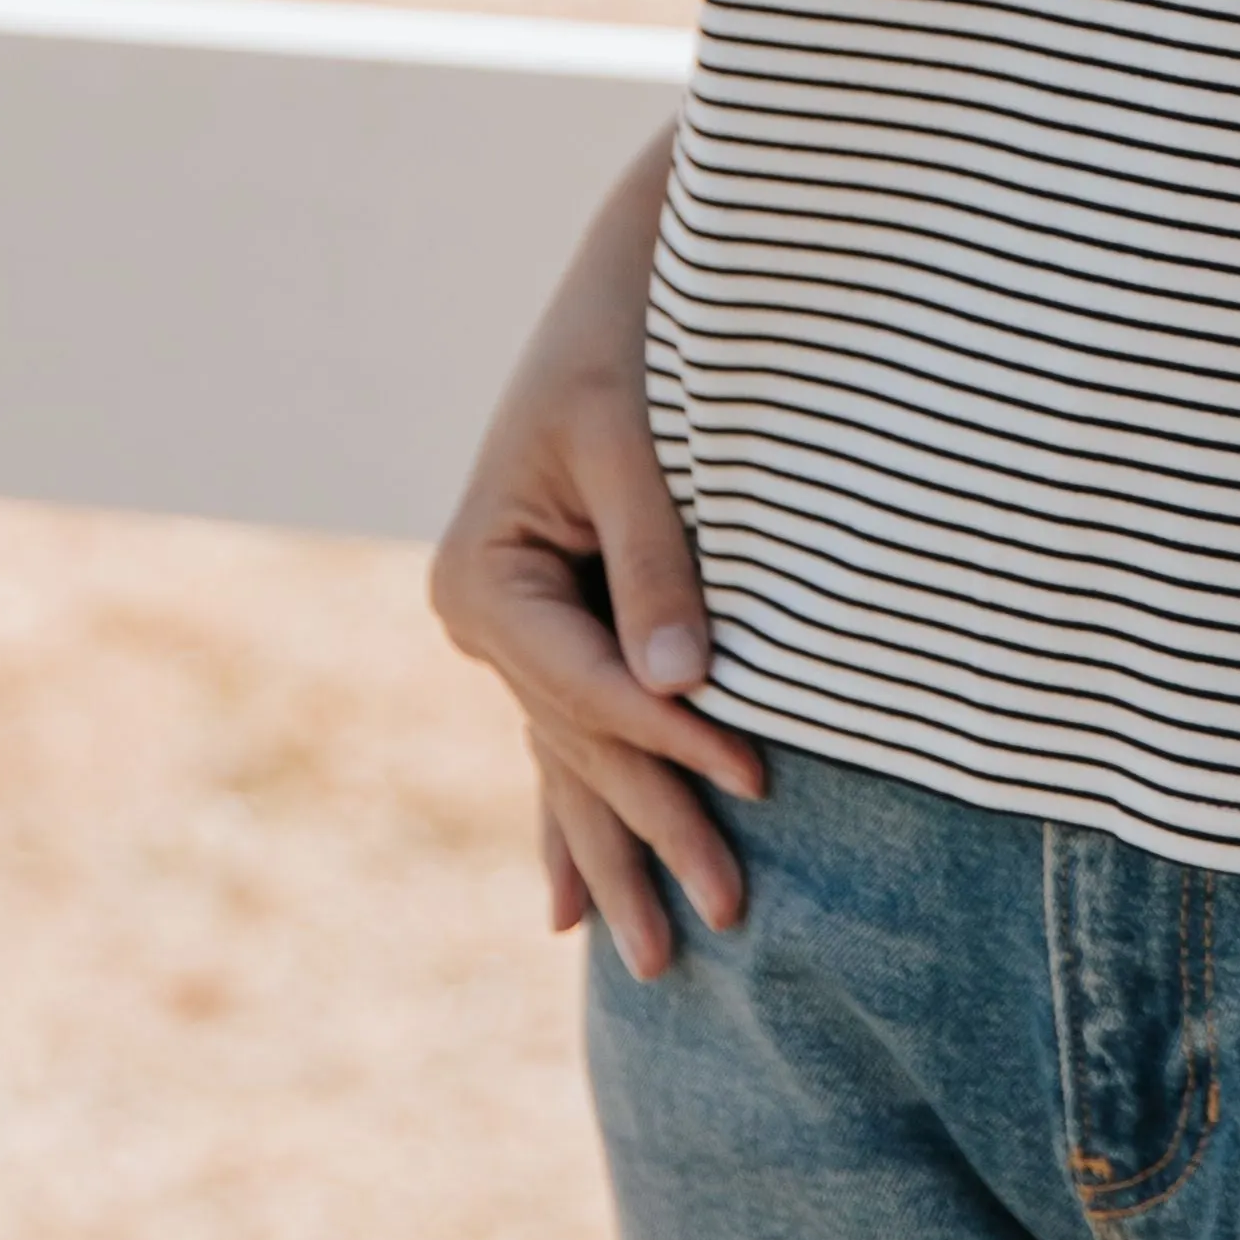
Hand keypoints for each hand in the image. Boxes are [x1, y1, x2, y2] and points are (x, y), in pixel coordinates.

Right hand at [427, 132, 764, 980]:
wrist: (624, 279)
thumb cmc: (630, 342)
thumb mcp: (632, 443)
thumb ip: (657, 563)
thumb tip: (687, 691)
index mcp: (480, 579)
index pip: (587, 686)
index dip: (672, 738)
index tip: (759, 781)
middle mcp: (482, 619)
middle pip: (581, 744)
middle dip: (656, 830)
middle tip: (732, 919)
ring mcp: (512, 635)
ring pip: (577, 759)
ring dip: (626, 851)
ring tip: (665, 960)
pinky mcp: (556, 631)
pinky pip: (570, 740)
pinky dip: (582, 815)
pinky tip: (571, 909)